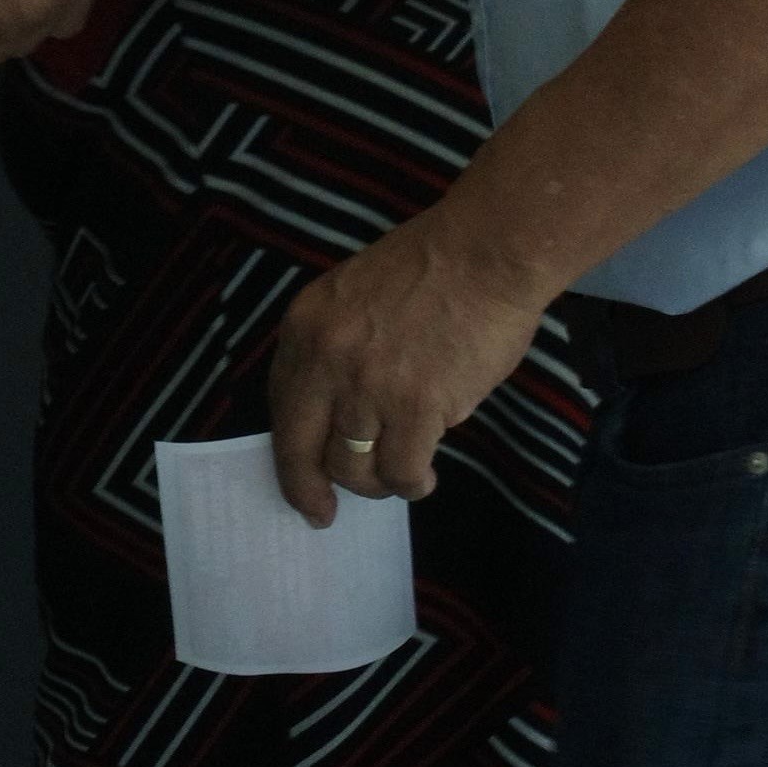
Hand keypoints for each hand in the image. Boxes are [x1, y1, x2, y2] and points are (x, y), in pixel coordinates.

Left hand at [267, 201, 551, 515]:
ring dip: (377, 482)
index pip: (281, 405)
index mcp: (306, 325)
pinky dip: (412, 482)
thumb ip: (337, 349)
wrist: (486, 252)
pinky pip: (401, 471)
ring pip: (353, 468)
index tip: (300, 477)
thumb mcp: (355, 297)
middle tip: (323, 514)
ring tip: (403, 473)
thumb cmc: (433, 269)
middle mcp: (326, 358)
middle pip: (300, 448)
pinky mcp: (416, 407)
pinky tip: (426, 475)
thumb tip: (336, 416)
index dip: (290, 449)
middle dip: (308, 490)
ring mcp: (368, 385)